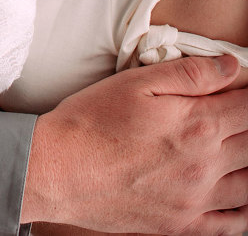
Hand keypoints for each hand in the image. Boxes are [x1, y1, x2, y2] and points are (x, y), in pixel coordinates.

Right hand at [22, 54, 247, 233]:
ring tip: (239, 147)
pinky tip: (239, 192)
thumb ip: (189, 74)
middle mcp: (205, 166)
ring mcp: (197, 201)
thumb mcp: (137, 82)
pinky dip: (245, 210)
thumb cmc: (92, 121)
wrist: (58, 169)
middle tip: (238, 115)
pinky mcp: (183, 226)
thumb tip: (231, 67)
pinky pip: (233, 224)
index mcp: (197, 125)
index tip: (245, 89)